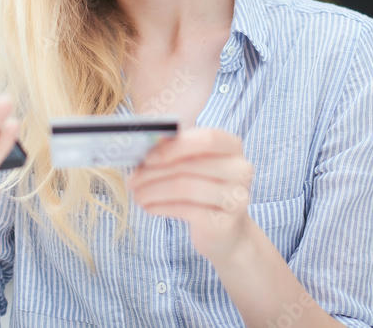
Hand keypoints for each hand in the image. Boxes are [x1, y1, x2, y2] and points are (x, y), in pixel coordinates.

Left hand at [126, 128, 255, 262]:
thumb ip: (176, 152)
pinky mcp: (224, 222)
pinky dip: (161, 207)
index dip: (175, 146)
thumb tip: (146, 146)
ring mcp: (235, 197)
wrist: (226, 232)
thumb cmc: (204, 191)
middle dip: (153, 173)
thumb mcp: (194, 166)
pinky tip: (149, 208)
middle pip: (190, 165)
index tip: (148, 157)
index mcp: (232, 147)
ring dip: (153, 191)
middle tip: (132, 181)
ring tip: (137, 196)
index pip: (207, 138)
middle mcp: (240, 170)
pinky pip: (185, 209)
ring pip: (185, 188)